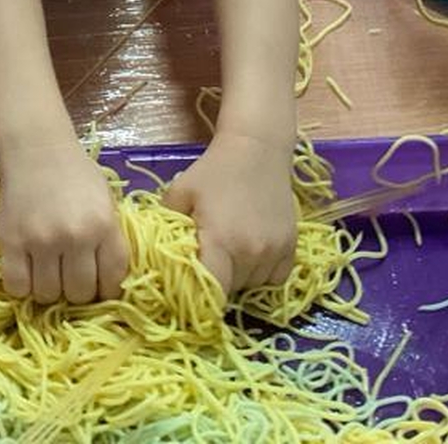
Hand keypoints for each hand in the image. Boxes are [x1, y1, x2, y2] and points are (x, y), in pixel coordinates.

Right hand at [0, 141, 128, 303]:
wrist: (38, 150)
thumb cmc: (76, 176)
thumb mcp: (106, 202)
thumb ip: (111, 239)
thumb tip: (111, 284)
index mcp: (103, 225)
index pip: (112, 281)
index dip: (107, 291)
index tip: (99, 288)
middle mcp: (75, 236)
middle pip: (79, 294)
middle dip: (77, 292)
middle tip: (70, 278)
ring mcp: (41, 240)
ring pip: (48, 294)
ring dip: (49, 290)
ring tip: (48, 272)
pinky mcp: (11, 241)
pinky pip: (17, 287)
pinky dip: (22, 287)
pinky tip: (27, 272)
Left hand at [166, 132, 298, 292]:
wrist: (257, 149)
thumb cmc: (213, 171)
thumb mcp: (179, 193)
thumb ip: (166, 228)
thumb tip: (156, 259)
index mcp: (220, 241)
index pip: (210, 292)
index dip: (197, 297)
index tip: (187, 293)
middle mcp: (251, 252)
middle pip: (230, 290)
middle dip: (216, 281)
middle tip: (206, 260)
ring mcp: (275, 251)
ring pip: (252, 285)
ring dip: (239, 278)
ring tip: (228, 252)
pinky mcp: (292, 247)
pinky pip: (275, 278)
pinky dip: (262, 273)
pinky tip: (250, 253)